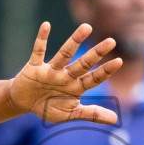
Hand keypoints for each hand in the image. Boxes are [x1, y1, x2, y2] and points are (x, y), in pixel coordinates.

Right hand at [8, 23, 122, 125]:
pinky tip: (46, 25)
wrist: (24, 103)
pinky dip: (41, 39)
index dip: (105, 71)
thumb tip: (115, 119)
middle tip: (111, 41)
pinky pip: (38, 51)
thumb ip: (91, 114)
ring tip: (87, 27)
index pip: (94, 78)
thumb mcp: (69, 114)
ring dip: (75, 41)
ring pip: (65, 54)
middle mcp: (66, 76)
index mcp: (76, 87)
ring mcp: (51, 70)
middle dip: (96, 53)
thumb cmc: (49, 106)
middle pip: (83, 63)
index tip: (119, 61)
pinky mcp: (34, 67)